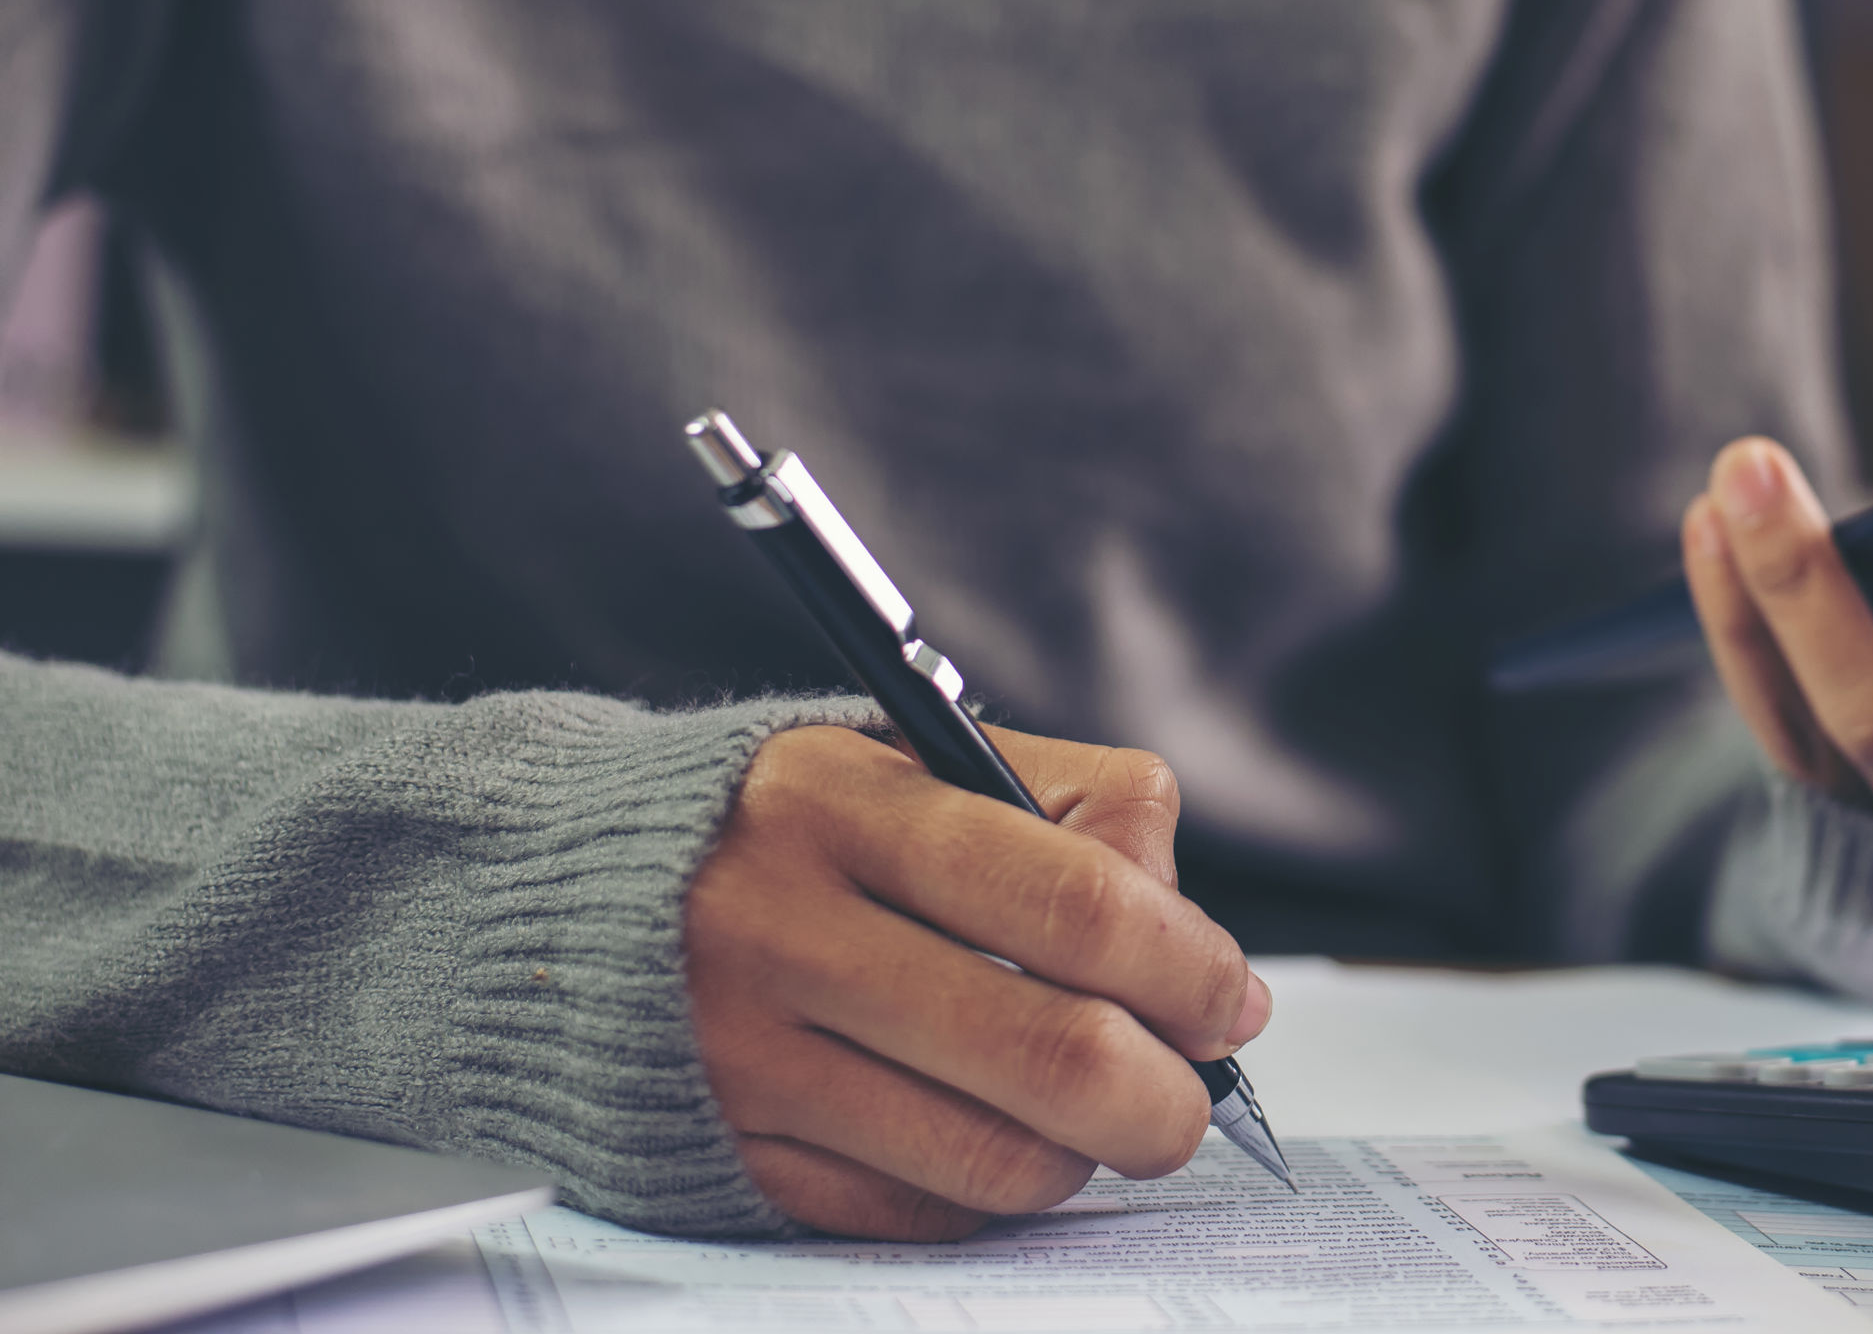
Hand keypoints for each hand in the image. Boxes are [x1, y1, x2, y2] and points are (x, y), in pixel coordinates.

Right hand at [684, 724, 1269, 1239]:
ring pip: (995, 1156)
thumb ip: (1075, 813)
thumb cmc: (780, 823)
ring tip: (1090, 1109)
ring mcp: (741, 1059)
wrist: (549, 892)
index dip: (1186, 966)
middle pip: (1051, 1054)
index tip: (1228, 997)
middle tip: (1190, 1089)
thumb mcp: (914, 756)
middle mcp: (778, 931)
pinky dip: (989, 1190)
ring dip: (1085, 1151)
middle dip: (1166, 1094)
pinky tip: (989, 1132)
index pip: (1074, 900)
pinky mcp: (725, 1158)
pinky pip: (916, 1213)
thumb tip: (1203, 952)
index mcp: (841, 804)